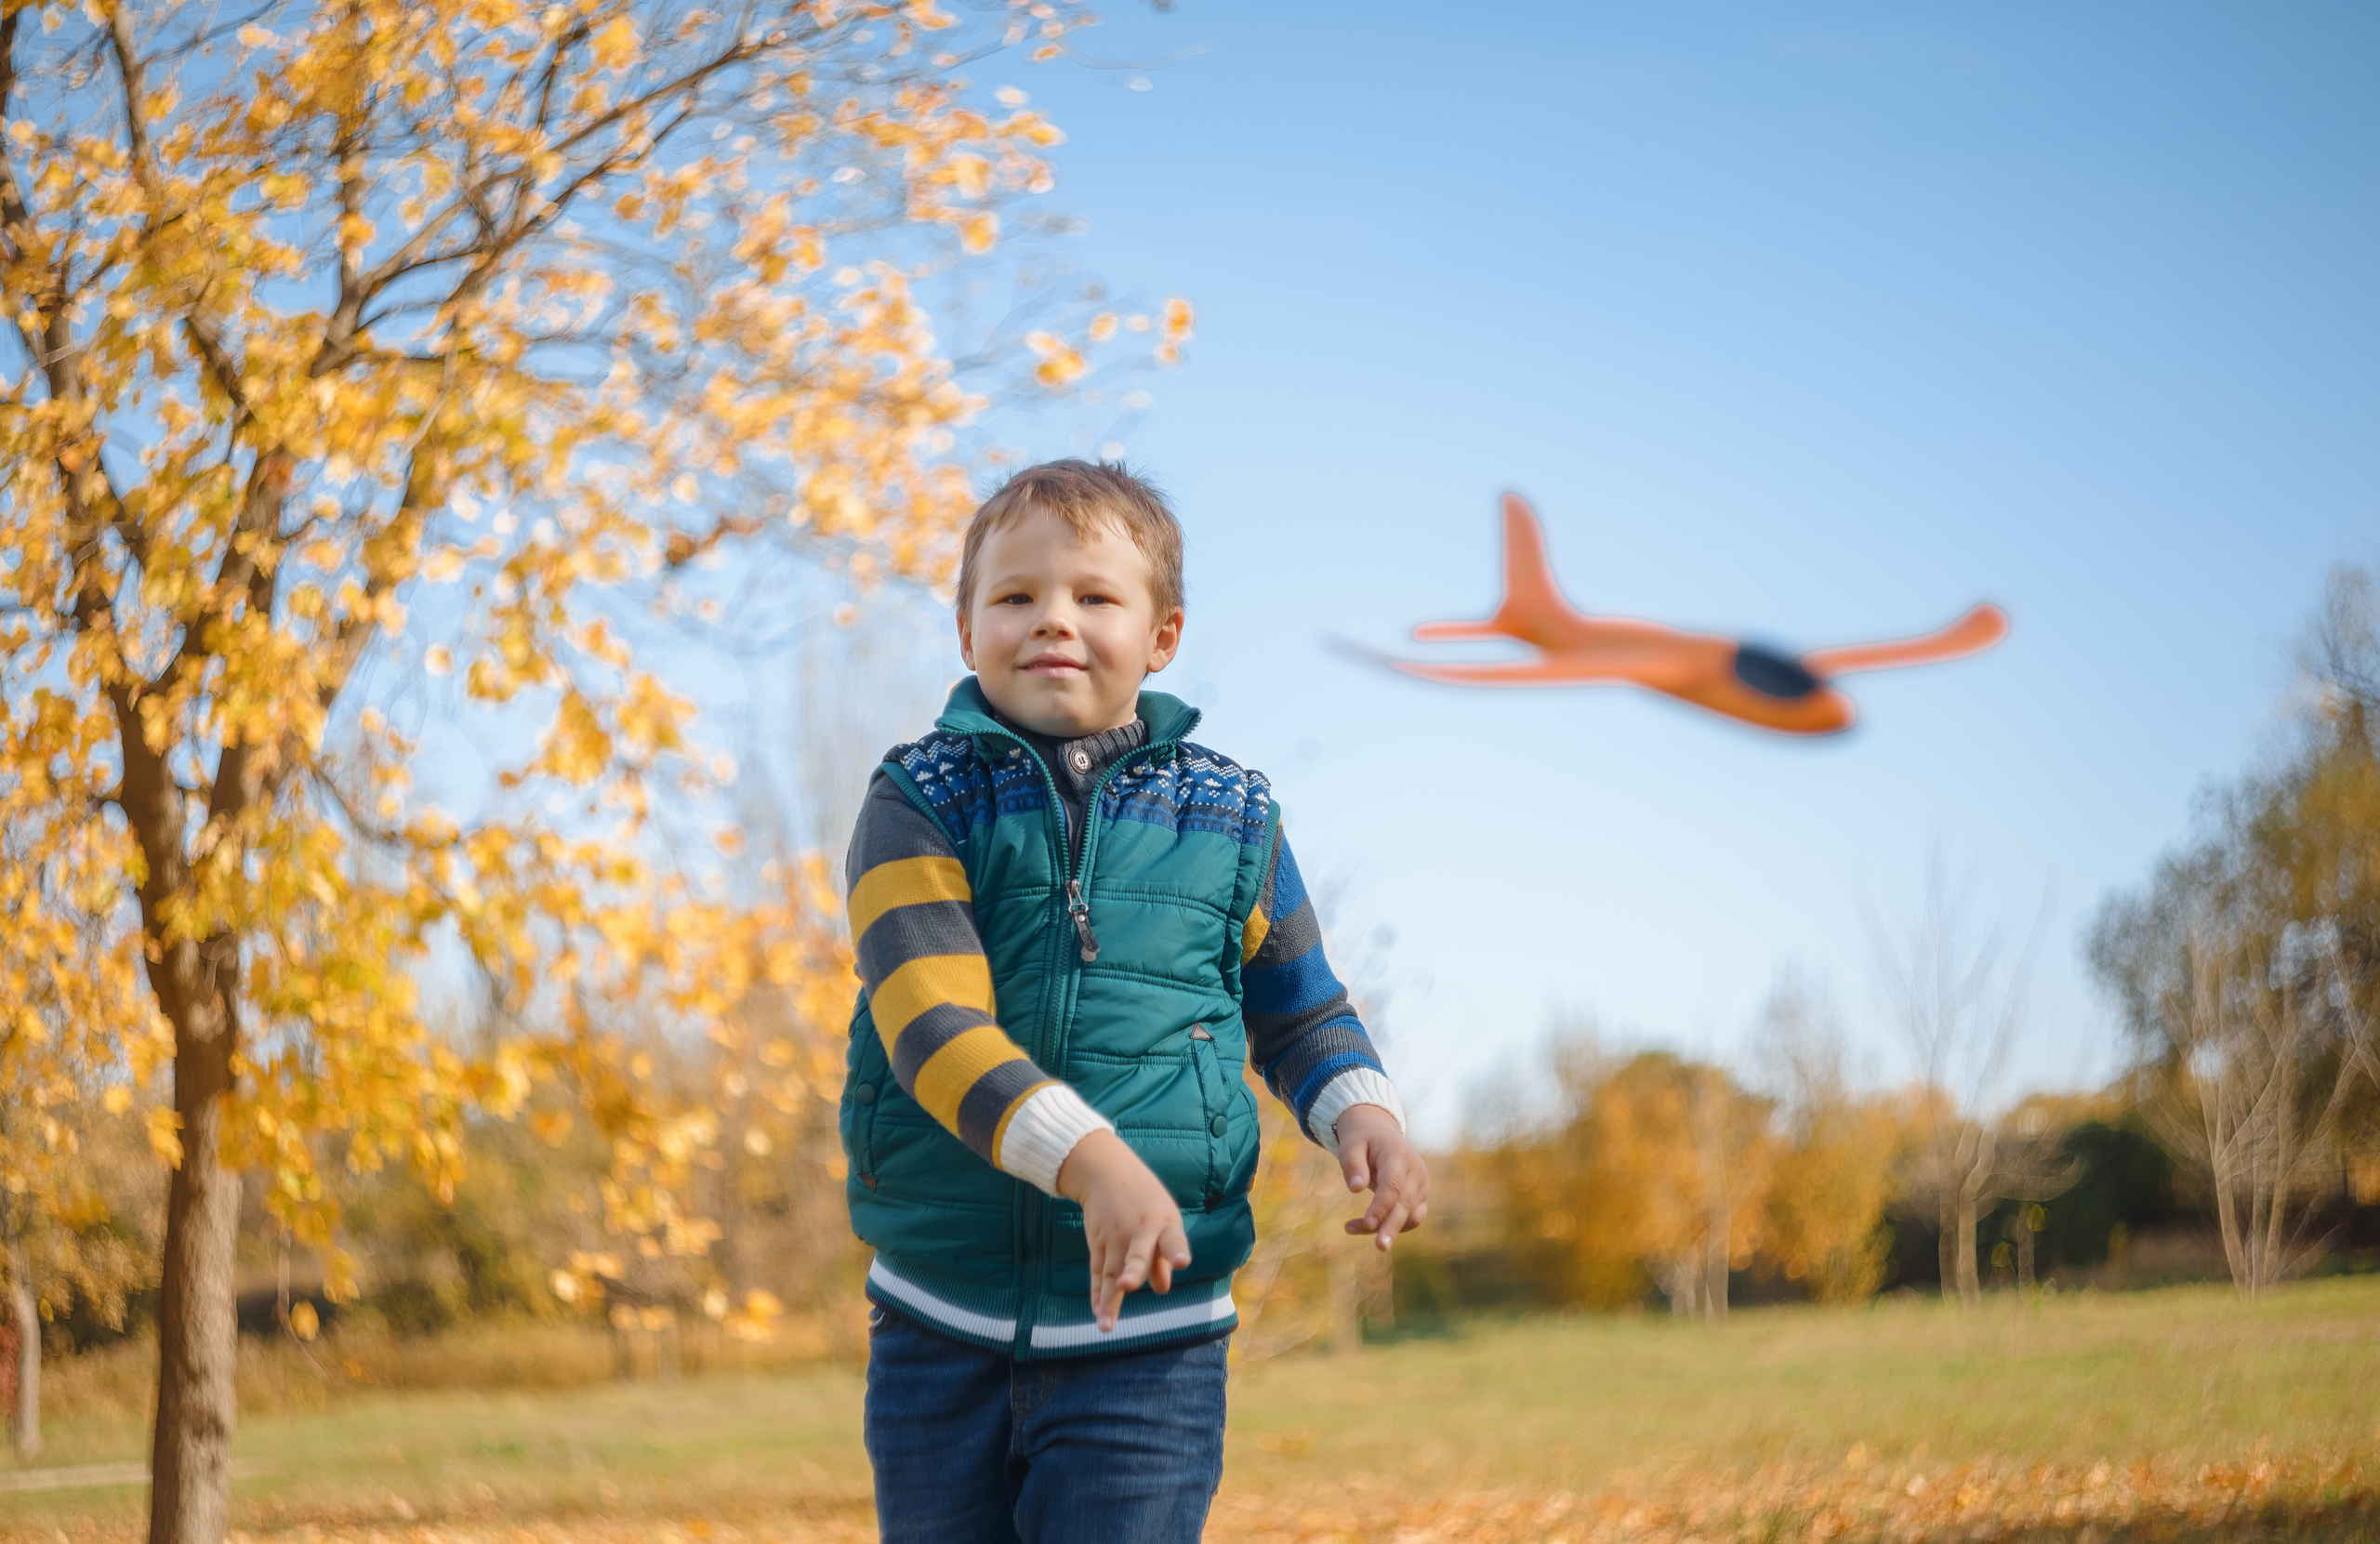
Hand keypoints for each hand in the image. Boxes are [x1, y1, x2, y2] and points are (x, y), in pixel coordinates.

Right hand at [1055, 1129, 1190, 1331]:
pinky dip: (1097, 1294)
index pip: (1172, 1239)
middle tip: (1128, 1285)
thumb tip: (1162, 1289)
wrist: (1107, 1171)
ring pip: (1111, 1271)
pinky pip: (1097, 1272)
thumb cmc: (1145, 1201)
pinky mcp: (1097, 1242)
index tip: (1182, 1263)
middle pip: (1137, 1253)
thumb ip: (1164, 1255)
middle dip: (1134, 1270)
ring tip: (1106, 1326)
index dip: (1176, 1252)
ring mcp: (1115, 1236)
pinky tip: (1099, 1314)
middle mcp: (1140, 1230)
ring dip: (1108, 1300)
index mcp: (1164, 1223)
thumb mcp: (1163, 1220)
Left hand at [1335, 1104, 1428, 1249]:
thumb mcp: (1350, 1145)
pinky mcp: (1419, 1196)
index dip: (1381, 1206)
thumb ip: (1353, 1165)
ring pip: (1409, 1215)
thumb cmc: (1362, 1140)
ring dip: (1386, 1228)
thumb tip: (1355, 1189)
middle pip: (1405, 1203)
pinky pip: (1411, 1218)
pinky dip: (1391, 1226)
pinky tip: (1365, 1227)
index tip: (1367, 1224)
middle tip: (1380, 1247)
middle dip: (1391, 1226)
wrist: (1379, 1134)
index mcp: (1399, 1155)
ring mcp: (1421, 1184)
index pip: (1394, 1185)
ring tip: (1350, 1228)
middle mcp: (1415, 1171)